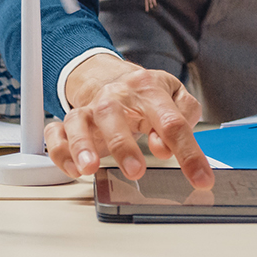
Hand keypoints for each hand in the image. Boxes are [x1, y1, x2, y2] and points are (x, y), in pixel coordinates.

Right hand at [44, 53, 211, 186]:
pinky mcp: (71, 123)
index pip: (171, 121)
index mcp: (147, 89)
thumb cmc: (146, 94)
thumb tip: (167, 144)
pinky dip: (60, 151)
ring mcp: (90, 110)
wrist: (111, 77)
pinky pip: (56, 133)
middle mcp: (114, 98)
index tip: (201, 179)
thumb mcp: (175, 96)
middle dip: (123, 145)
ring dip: (82, 145)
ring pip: (78, 121)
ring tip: (89, 168)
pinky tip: (74, 169)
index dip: (188, 152)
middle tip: (136, 171)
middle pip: (114, 116)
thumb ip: (183, 116)